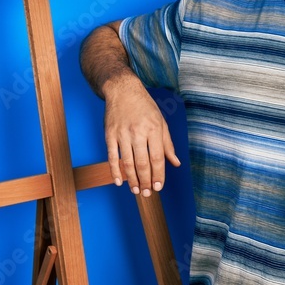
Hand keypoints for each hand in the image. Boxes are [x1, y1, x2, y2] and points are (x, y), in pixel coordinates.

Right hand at [102, 76, 179, 196]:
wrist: (123, 90)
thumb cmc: (145, 107)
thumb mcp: (161, 122)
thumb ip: (167, 144)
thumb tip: (175, 163)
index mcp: (154, 129)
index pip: (157, 157)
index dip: (158, 175)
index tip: (159, 187)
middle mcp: (138, 132)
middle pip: (142, 163)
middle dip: (146, 181)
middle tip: (147, 193)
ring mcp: (122, 133)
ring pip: (127, 162)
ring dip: (132, 179)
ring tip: (136, 190)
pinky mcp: (109, 134)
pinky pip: (111, 156)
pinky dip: (115, 170)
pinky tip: (119, 181)